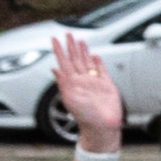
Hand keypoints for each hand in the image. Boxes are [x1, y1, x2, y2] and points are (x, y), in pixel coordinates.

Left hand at [50, 33, 124, 149]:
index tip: (54, 39)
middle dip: (71, 46)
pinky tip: (94, 55)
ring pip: (87, 62)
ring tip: (80, 40)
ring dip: (83, 51)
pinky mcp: (106, 85)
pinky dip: (97, 62)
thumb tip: (54, 68)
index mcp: (71, 82)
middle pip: (75, 59)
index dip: (59, 50)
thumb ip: (63, 82)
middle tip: (67, 33)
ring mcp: (94, 82)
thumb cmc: (85, 116)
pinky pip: (101, 70)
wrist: (102, 127)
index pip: (63, 62)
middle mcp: (81, 80)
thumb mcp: (70, 98)